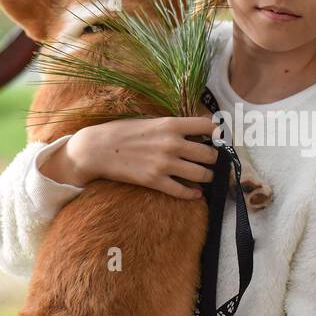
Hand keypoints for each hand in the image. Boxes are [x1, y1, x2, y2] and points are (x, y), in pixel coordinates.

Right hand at [70, 116, 221, 200]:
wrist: (97, 149)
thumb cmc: (123, 132)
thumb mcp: (151, 121)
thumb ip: (173, 127)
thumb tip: (195, 133)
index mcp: (171, 125)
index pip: (207, 126)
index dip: (217, 133)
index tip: (218, 139)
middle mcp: (172, 144)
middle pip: (210, 154)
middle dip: (214, 159)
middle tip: (212, 161)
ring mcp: (165, 164)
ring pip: (202, 174)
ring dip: (207, 176)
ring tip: (205, 176)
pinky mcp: (155, 181)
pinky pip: (183, 191)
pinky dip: (193, 194)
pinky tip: (195, 193)